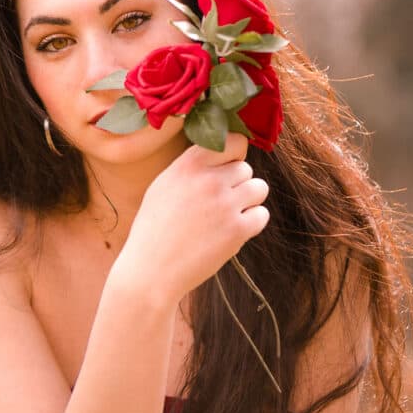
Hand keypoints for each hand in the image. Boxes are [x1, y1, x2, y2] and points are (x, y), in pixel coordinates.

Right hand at [116, 132, 269, 305]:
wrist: (151, 271)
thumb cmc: (154, 229)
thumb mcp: (163, 185)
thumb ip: (192, 167)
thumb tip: (222, 153)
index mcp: (188, 165)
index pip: (233, 142)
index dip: (234, 155)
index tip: (226, 168)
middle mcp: (208, 180)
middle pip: (246, 169)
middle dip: (236, 184)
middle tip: (218, 204)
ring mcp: (225, 205)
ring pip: (259, 188)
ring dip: (248, 201)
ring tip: (227, 216)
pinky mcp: (237, 230)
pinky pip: (262, 214)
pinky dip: (251, 223)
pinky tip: (232, 231)